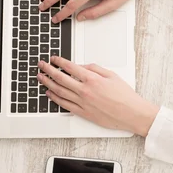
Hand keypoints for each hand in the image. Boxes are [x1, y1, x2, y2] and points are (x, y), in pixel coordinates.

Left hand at [37, 56, 159, 136]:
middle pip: (60, 78)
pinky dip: (55, 98)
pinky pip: (64, 105)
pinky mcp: (83, 113)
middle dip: (48, 70)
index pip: (70, 67)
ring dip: (48, 83)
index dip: (59, 62)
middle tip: (41, 65)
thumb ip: (95, 68)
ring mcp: (82, 103)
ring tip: (41, 77)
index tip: (53, 59)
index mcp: (92, 79)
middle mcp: (85, 91)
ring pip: (59, 91)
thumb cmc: (125, 96)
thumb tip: (81, 67)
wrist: (131, 113)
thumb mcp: (112, 75)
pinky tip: (49, 93)